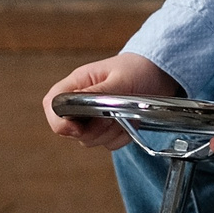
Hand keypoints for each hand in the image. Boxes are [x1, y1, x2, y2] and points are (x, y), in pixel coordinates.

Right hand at [43, 53, 182, 151]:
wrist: (161, 73)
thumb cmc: (139, 69)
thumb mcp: (120, 79)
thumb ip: (96, 94)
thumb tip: (70, 104)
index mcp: (78, 84)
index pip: (52, 106)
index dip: (59, 121)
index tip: (79, 128)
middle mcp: (81, 101)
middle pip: (69, 130)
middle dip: (93, 131)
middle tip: (114, 119)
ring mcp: (93, 116)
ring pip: (88, 140)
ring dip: (110, 134)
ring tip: (126, 116)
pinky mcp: (107, 126)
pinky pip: (107, 143)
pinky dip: (121, 138)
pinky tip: (131, 123)